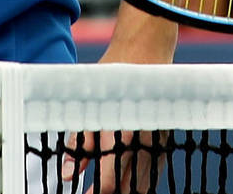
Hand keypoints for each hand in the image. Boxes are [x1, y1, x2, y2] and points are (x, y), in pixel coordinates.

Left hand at [63, 11, 173, 192]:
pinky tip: (129, 181)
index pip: (107, 185)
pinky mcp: (165, 138)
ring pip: (144, 185)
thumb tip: (67, 175)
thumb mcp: (89, 108)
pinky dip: (142, 181)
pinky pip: (155, 171)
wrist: (145, 52)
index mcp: (122, 137)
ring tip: (108, 191)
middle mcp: (144, 144)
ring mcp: (158, 142)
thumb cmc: (112, 76)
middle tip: (92, 193)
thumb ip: (78, 144)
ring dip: (127, 191)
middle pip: (127, 190)